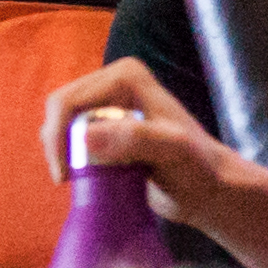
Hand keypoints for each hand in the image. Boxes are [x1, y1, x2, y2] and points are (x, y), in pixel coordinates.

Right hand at [42, 61, 267, 267]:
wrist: (211, 191)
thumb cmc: (199, 169)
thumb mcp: (172, 152)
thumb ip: (136, 139)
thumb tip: (88, 138)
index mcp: (126, 76)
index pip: (68, 101)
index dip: (58, 139)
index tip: (66, 178)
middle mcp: (117, 83)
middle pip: (59, 109)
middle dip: (56, 146)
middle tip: (70, 183)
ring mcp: (112, 106)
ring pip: (61, 125)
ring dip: (63, 156)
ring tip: (85, 183)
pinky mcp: (109, 130)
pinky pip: (70, 141)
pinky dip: (69, 161)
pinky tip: (86, 182)